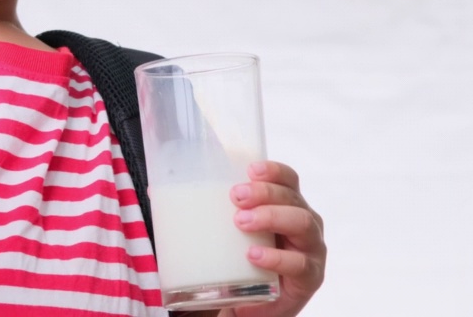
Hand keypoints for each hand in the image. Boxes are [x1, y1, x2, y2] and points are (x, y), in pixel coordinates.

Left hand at [220, 161, 325, 316]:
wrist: (256, 303)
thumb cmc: (245, 259)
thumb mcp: (234, 232)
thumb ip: (213, 211)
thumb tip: (160, 193)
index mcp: (289, 205)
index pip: (289, 180)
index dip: (274, 171)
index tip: (250, 170)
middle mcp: (306, 222)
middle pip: (293, 198)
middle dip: (265, 192)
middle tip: (236, 197)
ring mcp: (311, 249)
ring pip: (302, 223)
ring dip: (270, 217)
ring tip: (241, 222)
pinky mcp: (310, 276)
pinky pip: (299, 264)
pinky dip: (275, 257)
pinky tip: (253, 255)